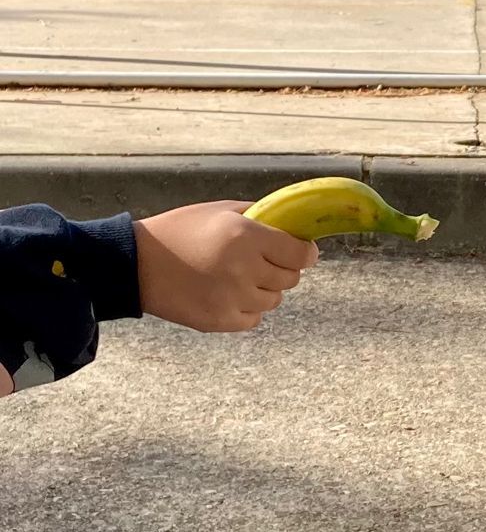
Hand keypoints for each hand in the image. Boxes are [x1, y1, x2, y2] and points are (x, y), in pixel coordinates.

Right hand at [134, 201, 318, 331]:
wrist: (134, 264)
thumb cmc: (179, 231)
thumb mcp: (220, 210)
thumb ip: (259, 215)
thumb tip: (293, 224)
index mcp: (246, 236)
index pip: (300, 254)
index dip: (306, 252)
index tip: (303, 251)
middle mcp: (244, 269)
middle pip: (290, 277)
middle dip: (283, 268)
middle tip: (264, 261)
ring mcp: (232, 298)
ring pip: (274, 299)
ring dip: (265, 289)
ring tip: (240, 277)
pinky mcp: (220, 321)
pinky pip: (254, 318)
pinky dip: (248, 308)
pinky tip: (229, 294)